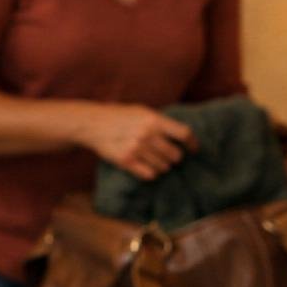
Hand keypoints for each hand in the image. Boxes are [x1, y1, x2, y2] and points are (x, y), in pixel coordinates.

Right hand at [80, 104, 196, 179]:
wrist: (93, 124)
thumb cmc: (120, 116)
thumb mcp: (142, 111)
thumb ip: (160, 122)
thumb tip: (182, 136)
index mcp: (154, 119)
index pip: (183, 134)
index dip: (192, 144)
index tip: (194, 150)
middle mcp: (147, 134)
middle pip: (176, 155)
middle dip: (174, 158)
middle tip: (168, 156)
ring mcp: (137, 148)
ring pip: (164, 167)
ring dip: (162, 166)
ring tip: (152, 159)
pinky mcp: (126, 161)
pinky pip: (150, 175)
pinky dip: (151, 173)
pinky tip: (145, 166)